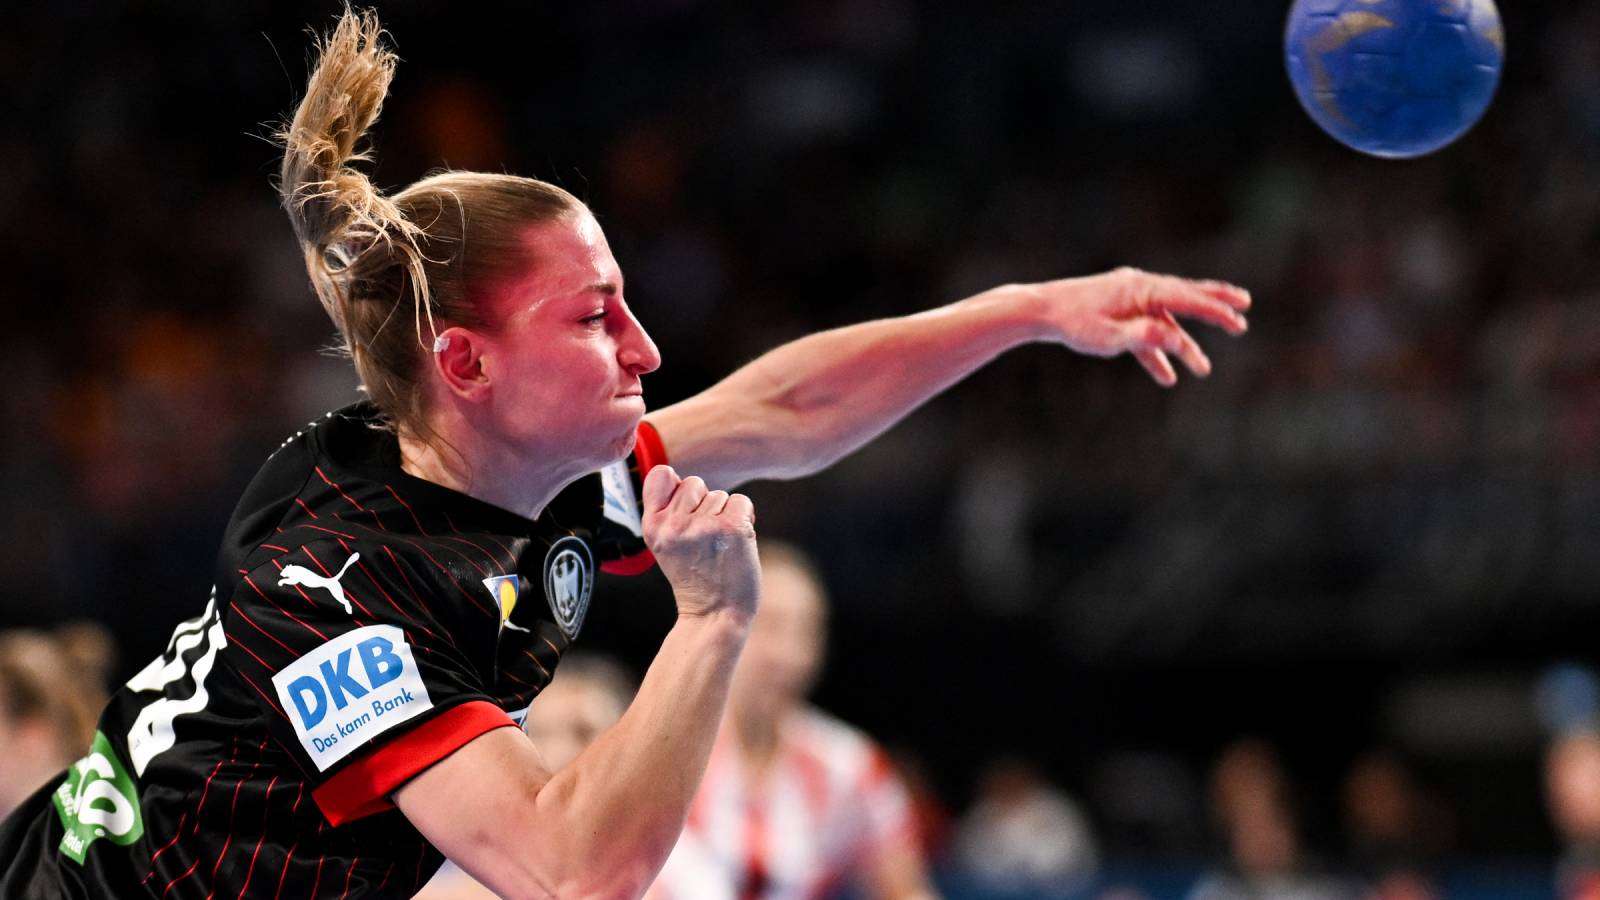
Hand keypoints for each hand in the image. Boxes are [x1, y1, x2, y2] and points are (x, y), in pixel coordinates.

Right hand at [641, 465, 759, 622]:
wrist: (715, 615)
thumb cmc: (694, 578)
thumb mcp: (666, 545)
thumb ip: (669, 512)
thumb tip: (686, 480)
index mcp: (652, 526)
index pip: (660, 474)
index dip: (677, 487)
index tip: (682, 512)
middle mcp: (674, 525)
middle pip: (694, 483)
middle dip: (703, 505)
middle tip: (703, 540)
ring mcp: (703, 526)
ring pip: (719, 495)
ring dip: (724, 516)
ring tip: (718, 547)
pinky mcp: (731, 528)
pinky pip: (741, 501)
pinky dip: (744, 519)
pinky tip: (735, 543)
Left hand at [1030, 267, 1251, 386]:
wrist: (1041, 312)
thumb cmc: (1074, 323)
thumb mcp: (1109, 336)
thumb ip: (1144, 337)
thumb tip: (1175, 339)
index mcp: (1142, 289)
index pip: (1187, 299)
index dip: (1216, 310)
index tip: (1239, 320)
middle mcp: (1141, 288)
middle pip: (1185, 296)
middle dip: (1215, 306)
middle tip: (1245, 308)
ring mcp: (1131, 299)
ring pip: (1166, 321)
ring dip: (1183, 345)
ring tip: (1202, 370)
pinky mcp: (1120, 311)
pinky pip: (1145, 331)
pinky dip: (1156, 351)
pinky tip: (1166, 377)